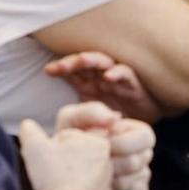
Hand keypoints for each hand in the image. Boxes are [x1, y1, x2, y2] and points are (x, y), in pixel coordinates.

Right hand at [19, 117, 112, 189]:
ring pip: (87, 178)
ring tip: (57, 188)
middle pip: (83, 158)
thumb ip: (31, 132)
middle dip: (68, 163)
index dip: (59, 147)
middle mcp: (109, 162)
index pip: (77, 139)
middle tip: (53, 173)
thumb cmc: (53, 176)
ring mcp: (108, 184)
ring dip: (73, 181)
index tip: (51, 157)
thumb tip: (27, 124)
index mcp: (98, 143)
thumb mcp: (35, 148)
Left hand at [44, 51, 163, 122]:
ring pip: (104, 62)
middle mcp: (101, 77)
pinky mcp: (133, 84)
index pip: (72, 71)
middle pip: (85, 63)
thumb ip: (75, 113)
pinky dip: (117, 72)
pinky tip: (108, 76)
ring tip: (81, 60)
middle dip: (72, 62)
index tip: (48, 70)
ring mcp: (116, 79)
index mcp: (88, 84)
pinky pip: (125, 73)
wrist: (140, 129)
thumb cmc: (113, 122)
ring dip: (92, 60)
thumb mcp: (89, 117)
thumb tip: (57, 119)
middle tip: (61, 65)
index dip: (60, 68)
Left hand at [54, 101, 155, 189]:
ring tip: (93, 177)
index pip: (146, 137)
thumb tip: (116, 117)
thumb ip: (91, 111)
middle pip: (139, 161)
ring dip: (110, 180)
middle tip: (95, 164)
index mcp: (134, 132)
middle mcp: (141, 153)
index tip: (102, 146)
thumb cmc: (66, 141)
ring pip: (134, 180)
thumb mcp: (71, 120)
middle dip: (114, 163)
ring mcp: (140, 175)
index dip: (123, 143)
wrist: (56, 172)